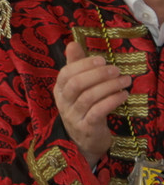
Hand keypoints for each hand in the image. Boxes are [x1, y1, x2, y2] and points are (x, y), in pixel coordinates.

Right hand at [54, 41, 130, 168]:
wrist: (85, 141)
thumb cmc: (83, 109)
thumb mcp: (77, 87)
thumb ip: (75, 65)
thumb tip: (72, 43)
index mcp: (59, 90)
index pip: (66, 73)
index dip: (84, 64)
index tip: (102, 59)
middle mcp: (63, 103)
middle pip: (75, 84)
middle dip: (97, 74)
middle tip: (116, 69)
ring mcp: (73, 116)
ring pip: (88, 97)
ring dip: (109, 86)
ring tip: (125, 80)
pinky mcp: (87, 127)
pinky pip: (99, 111)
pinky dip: (112, 101)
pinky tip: (124, 95)